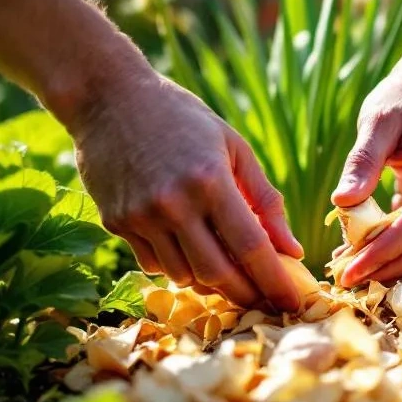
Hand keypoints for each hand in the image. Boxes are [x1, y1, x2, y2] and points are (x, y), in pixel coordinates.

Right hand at [70, 64, 302, 310]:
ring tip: (228, 273)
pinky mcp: (115, 223)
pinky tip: (189, 251)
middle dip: (246, 295)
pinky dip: (177, 267)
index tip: (292, 303)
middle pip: (217, 273)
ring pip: (184, 276)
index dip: (274, 281)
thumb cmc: (181, 118)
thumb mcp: (233, 147)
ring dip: (211, 283)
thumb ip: (265, 199)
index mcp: (211, 180)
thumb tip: (292, 249)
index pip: (251, 247)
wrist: (108, 98)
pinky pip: (153, 264)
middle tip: (263, 301)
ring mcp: (140, 216)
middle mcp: (173, 204)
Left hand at [332, 60, 401, 284]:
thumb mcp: (378, 119)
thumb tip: (342, 203)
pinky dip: (399, 255)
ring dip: (393, 265)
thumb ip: (363, 160)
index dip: (390, 245)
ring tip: (348, 268)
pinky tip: (364, 257)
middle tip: (344, 277)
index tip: (352, 266)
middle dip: (389, 265)